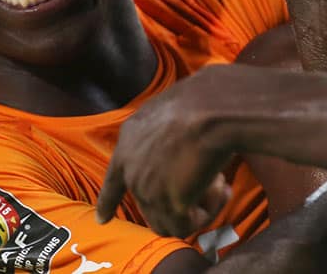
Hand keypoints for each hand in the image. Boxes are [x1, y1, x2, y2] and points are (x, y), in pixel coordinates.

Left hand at [96, 70, 233, 236]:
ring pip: (168, 221)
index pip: (114, 180)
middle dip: (181, 199)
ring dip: (197, 209)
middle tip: (212, 182)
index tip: (102, 220)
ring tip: (219, 187)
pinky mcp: (167, 203)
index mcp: (129, 140)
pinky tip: (223, 191)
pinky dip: (209, 213)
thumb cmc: (200, 101)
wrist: (210, 110)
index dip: (108, 202)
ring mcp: (146, 188)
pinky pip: (187, 226)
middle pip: (148, 205)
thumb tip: (182, 139)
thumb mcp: (171, 108)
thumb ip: (167, 129)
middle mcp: (132, 168)